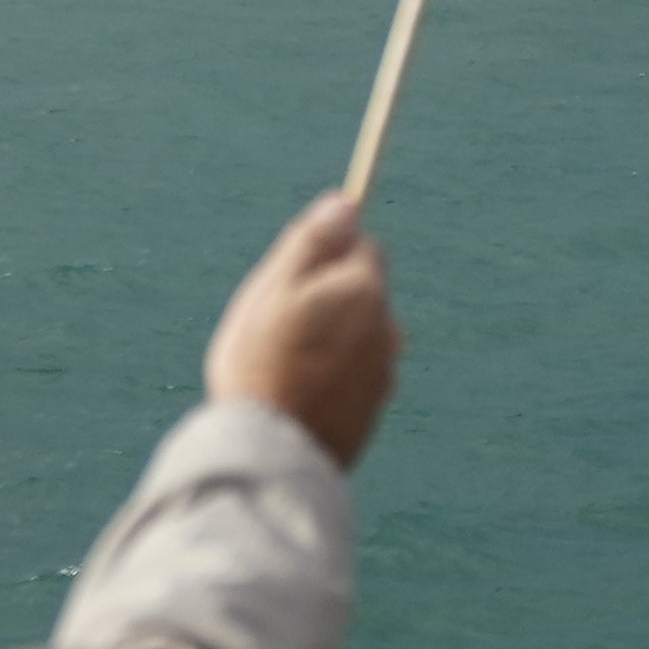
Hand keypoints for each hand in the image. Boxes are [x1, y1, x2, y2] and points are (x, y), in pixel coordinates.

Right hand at [205, 195, 398, 466]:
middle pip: (362, 291)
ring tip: (285, 364)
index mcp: (365, 290)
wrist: (271, 447)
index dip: (326, 255)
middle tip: (279, 324)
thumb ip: (314, 242)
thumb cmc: (261, 361)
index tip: (290, 279)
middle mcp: (387, 328)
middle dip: (330, 296)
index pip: (363, 245)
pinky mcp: (373, 409)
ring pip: (359, 334)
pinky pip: (355, 375)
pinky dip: (334, 376)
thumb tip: (346, 201)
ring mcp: (384, 372)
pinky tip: (299, 393)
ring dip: (332, 338)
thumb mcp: (275, 289)